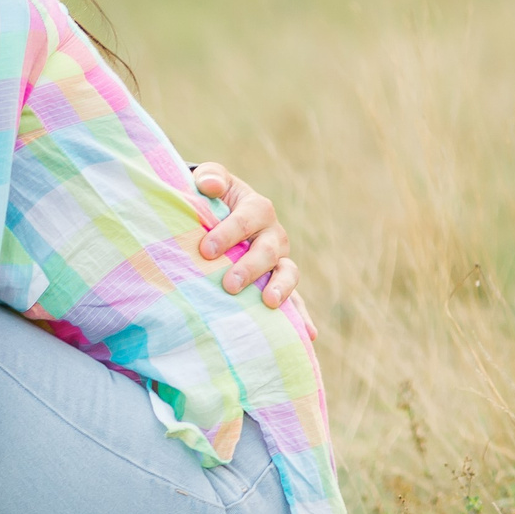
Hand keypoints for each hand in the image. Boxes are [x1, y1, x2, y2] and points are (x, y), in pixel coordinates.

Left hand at [192, 163, 298, 306]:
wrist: (220, 215)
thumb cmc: (212, 198)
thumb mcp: (211, 182)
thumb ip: (211, 178)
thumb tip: (209, 185)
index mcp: (258, 209)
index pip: (246, 220)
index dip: (228, 234)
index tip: (206, 250)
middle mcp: (273, 235)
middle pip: (268, 251)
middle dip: (250, 267)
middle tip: (230, 284)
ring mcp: (279, 260)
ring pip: (288, 273)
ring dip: (281, 289)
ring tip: (268, 302)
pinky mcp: (278, 282)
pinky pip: (295, 301)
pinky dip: (303, 317)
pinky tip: (308, 336)